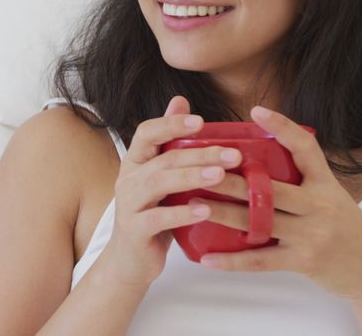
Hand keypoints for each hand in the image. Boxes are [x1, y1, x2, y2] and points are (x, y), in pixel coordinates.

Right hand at [98, 95, 242, 285]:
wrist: (129, 261)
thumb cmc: (153, 214)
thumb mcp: (161, 178)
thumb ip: (170, 142)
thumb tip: (180, 100)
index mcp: (135, 162)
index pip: (146, 132)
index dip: (171, 124)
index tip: (201, 121)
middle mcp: (128, 179)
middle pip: (163, 158)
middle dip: (200, 153)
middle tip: (233, 154)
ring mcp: (129, 204)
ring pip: (160, 183)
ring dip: (192, 176)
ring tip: (221, 175)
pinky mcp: (135, 230)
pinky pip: (159, 218)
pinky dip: (183, 213)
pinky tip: (206, 210)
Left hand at [194, 106, 361, 300]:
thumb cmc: (347, 232)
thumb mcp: (333, 198)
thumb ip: (304, 182)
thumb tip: (264, 161)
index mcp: (326, 184)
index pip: (306, 147)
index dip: (283, 126)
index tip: (257, 109)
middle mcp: (320, 205)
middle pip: (270, 186)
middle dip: (232, 178)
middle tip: (199, 167)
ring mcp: (312, 234)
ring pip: (259, 219)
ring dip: (222, 212)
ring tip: (191, 205)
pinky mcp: (304, 261)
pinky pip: (261, 260)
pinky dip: (232, 260)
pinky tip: (207, 258)